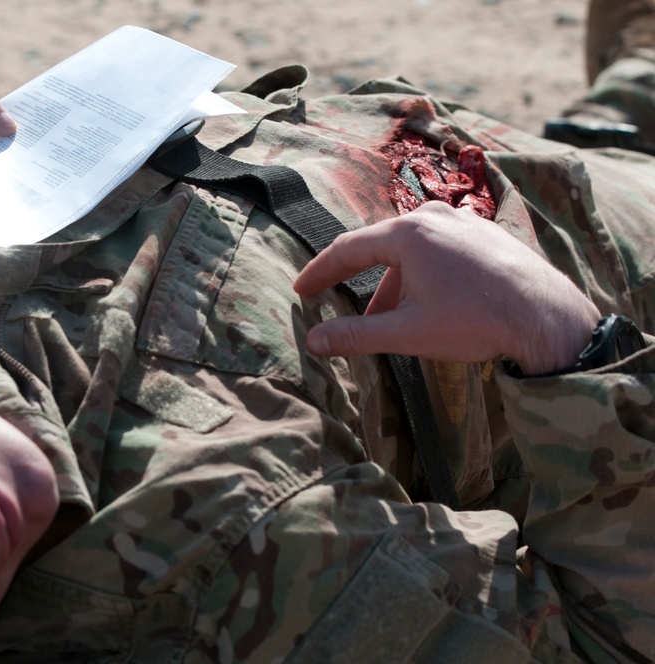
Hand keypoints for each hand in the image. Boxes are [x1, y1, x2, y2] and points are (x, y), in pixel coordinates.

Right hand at [292, 201, 600, 374]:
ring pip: (410, 250)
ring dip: (392, 283)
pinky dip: (421, 274)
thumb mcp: (407, 333)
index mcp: (408, 234)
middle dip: (356, 280)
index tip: (301, 290)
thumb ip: (355, 336)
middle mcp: (434, 217)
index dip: (320, 272)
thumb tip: (313, 341)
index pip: (348, 250)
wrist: (548, 317)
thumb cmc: (476, 322)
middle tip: (334, 301)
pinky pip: (438, 249)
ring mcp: (463, 222)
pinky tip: (427, 303)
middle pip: (379, 246)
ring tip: (389, 319)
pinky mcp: (485, 234)